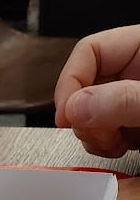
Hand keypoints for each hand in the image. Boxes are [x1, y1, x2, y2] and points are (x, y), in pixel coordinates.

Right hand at [54, 25, 139, 156]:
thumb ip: (121, 100)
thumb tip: (74, 108)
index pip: (89, 51)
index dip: (70, 81)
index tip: (65, 115)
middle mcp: (134, 71)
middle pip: (84, 86)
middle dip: (84, 116)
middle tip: (97, 133)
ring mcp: (131, 99)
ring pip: (89, 114)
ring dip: (93, 135)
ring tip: (115, 143)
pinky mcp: (133, 124)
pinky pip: (102, 133)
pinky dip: (104, 146)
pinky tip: (120, 148)